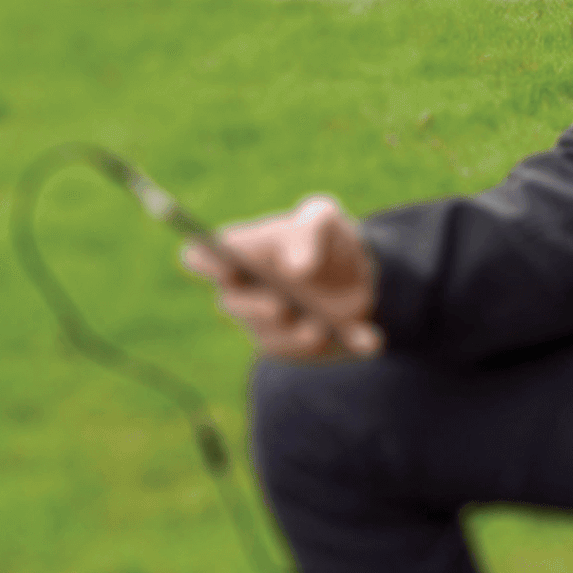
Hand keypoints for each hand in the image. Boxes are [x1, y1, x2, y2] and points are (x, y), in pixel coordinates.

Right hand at [180, 193, 382, 362]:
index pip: (201, 256)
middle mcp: (246, 292)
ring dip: (295, 336)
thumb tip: (296, 268)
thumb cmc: (328, 239)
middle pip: (232, 303)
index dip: (204, 260)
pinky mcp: (295, 348)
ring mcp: (267, 324)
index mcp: (243, 253)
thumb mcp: (324, 219)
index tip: (227, 267)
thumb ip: (310, 230)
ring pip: (270, 337)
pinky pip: (312, 353)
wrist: (363, 274)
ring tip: (321, 331)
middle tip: (280, 307)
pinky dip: (344, 346)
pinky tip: (371, 340)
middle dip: (254, 307)